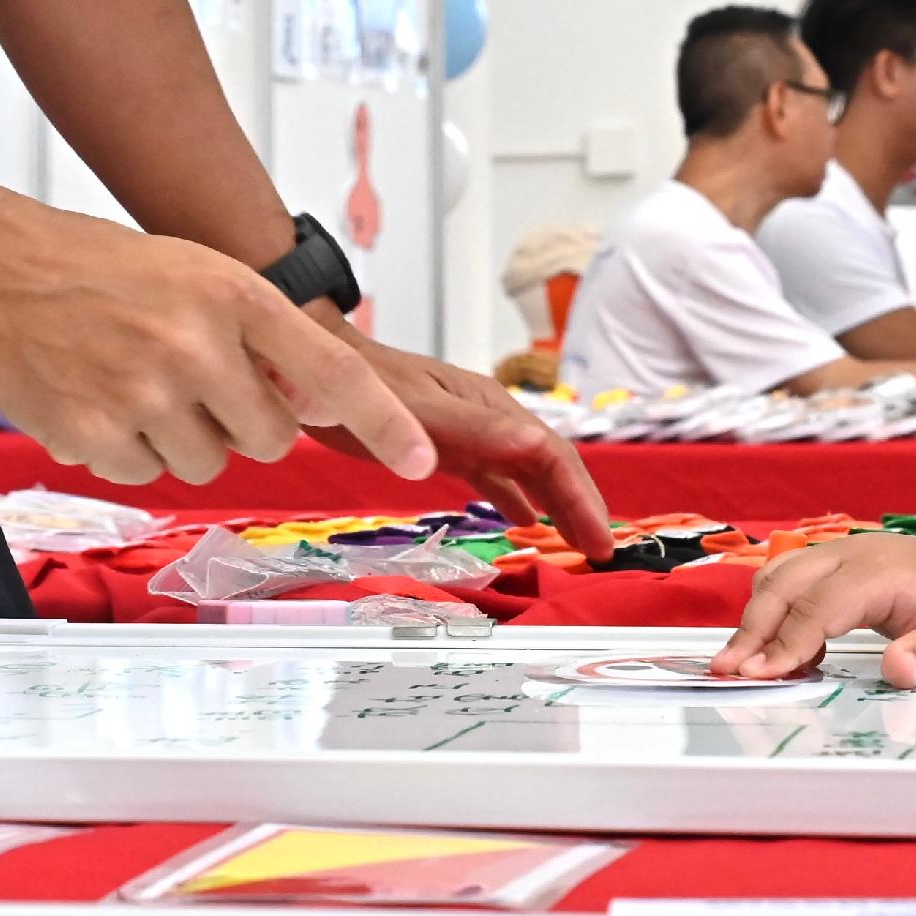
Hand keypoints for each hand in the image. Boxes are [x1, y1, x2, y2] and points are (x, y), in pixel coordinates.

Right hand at [0, 206, 427, 492]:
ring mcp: (145, 396)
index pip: (335, 374)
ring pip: (209, 464)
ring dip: (185, 438)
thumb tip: (321, 406)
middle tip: (197, 381)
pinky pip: (146, 474)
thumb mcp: (202, 276)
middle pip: (272, 439)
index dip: (385, 425)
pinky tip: (103, 399)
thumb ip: (264, 341)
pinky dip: (130, 449)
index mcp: (234, 298)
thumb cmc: (104, 269)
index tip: (420, 460)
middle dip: (245, 423)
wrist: (1, 270)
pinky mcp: (96, 437)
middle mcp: (196, 347)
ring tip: (140, 382)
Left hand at [316, 320, 617, 561]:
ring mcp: (468, 430)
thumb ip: (476, 430)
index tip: (599, 541)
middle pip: (548, 464)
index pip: (552, 455)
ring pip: (526, 471)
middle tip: (601, 552)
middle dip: (579, 506)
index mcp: (490, 407)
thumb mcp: (419, 411)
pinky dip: (515, 499)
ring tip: (578, 542)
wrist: (313, 364)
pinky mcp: (446, 444)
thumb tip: (538, 445)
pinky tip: (524, 520)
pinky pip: (494, 476)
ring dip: (556, 505)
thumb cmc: (359, 385)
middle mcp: (488, 417)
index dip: (580, 499)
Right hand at [716, 529, 915, 685]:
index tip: (760, 675)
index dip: (786, 643)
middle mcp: (850, 554)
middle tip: (728, 672)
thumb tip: (896, 670)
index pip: (818, 607)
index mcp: (880, 572)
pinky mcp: (831, 565)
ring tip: (744, 666)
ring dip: (755, 621)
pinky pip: (786, 583)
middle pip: (783, 586)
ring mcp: (838, 555)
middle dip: (751, 630)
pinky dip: (771, 614)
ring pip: (776, 579)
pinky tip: (782, 655)